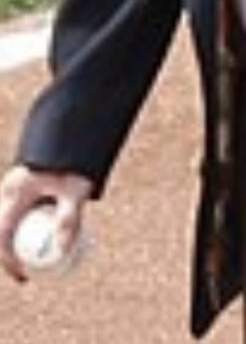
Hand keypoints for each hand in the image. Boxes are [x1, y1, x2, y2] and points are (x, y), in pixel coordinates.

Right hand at [0, 165, 92, 280]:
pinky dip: (29, 230)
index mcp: (15, 192)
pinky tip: (45, 239)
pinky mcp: (25, 186)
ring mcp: (15, 188)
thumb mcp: (75, 190)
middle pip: (2, 231)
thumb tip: (63, 252)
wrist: (74, 131)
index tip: (24, 276)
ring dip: (20, 243)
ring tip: (37, 262)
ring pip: (11, 223)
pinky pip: (21, 215)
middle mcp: (10, 190)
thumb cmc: (73, 161)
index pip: (1, 234)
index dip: (8, 260)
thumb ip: (70, 218)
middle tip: (28, 273)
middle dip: (11, 255)